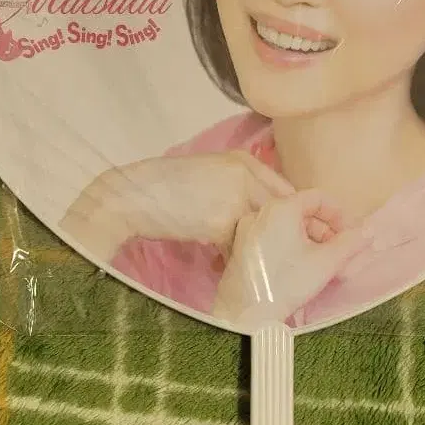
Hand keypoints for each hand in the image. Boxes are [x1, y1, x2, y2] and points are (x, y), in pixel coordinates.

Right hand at [59, 150, 294, 260]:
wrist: (134, 196)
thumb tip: (259, 212)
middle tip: (278, 255)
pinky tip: (218, 265)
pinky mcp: (223, 222)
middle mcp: (246, 174)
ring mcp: (237, 197)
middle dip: (284, 234)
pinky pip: (241, 246)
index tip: (289, 233)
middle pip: (281, 210)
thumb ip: (236, 185)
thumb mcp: (207, 174)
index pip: (282, 188)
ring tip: (247, 262)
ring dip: (257, 248)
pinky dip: (233, 258)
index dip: (290, 214)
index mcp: (243, 159)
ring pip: (263, 229)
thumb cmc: (165, 187)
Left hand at [212, 190, 371, 326]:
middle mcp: (261, 213)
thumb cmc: (287, 283)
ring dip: (309, 239)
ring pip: (287, 226)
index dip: (338, 213)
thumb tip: (368, 232)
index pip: (317, 197)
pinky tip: (301, 266)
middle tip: (340, 251)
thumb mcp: (326, 262)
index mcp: (281, 209)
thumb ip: (350, 243)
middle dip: (325, 230)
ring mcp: (247, 230)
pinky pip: (272, 236)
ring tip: (323, 262)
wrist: (246, 312)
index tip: (350, 232)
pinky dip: (290, 245)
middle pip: (301, 212)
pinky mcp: (241, 247)